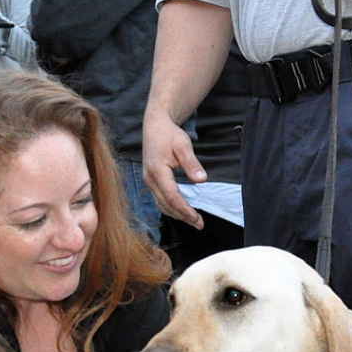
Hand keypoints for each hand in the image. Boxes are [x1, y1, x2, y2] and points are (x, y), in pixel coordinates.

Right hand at [142, 112, 205, 228]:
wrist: (154, 127)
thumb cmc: (169, 134)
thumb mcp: (183, 145)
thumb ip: (192, 163)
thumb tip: (202, 180)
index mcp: (157, 171)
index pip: (172, 197)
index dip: (185, 210)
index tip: (197, 218)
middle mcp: (150, 179)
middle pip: (167, 205)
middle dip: (183, 216)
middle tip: (200, 225)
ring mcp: (149, 182)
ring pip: (162, 205)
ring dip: (178, 215)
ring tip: (194, 221)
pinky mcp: (151, 182)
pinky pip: (160, 200)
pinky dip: (172, 208)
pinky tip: (183, 211)